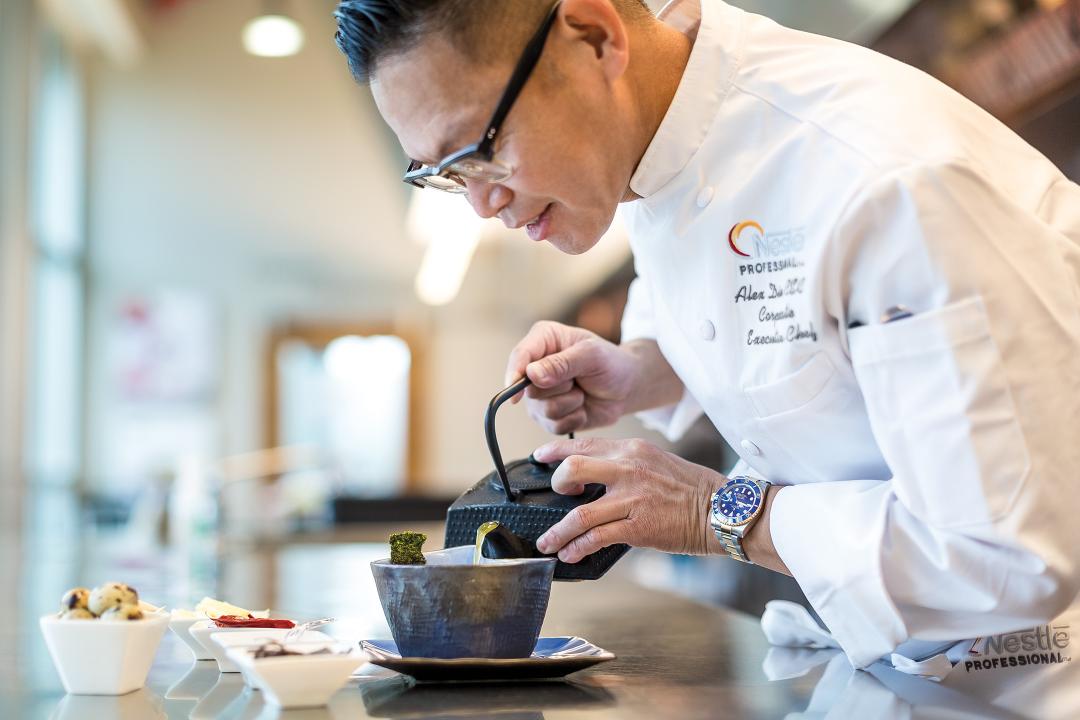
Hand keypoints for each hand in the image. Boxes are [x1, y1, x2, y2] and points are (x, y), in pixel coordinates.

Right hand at [505, 321, 639, 433]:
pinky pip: (553, 426)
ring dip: (570, 404)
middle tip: (578, 379)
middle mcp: (535, 367)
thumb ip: (562, 363)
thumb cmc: (611, 363)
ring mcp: (539, 395)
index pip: (520, 356)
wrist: (626, 387)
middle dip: (559, 389)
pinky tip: (582, 407)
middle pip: (529, 389)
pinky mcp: (548, 416)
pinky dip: (573, 419)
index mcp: (543, 340)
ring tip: (582, 391)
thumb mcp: (592, 355)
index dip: (515, 374)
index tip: (517, 393)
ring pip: (542, 411)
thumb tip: (531, 374)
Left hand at [532, 437, 726, 561]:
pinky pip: (597, 538)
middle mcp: (629, 469)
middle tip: (555, 497)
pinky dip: (578, 547)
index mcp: (632, 449)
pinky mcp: (638, 527)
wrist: (722, 510)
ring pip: (580, 513)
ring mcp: (632, 499)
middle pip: (572, 469)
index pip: (584, 444)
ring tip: (548, 542)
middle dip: (556, 485)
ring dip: (558, 531)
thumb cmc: (693, 488)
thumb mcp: (657, 460)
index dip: (555, 451)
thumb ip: (626, 464)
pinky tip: (571, 554)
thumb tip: (595, 475)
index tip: (540, 457)